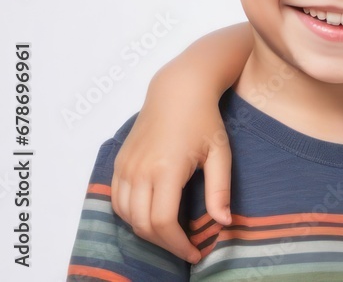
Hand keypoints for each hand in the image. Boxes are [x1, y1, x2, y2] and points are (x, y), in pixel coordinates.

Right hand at [110, 83, 232, 262]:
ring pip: (126, 216)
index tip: (195, 253)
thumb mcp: (220, 153)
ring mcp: (125, 167)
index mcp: (166, 170)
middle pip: (142, 225)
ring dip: (147, 232)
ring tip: (170, 234)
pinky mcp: (119, 163)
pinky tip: (150, 216)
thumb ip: (220, 190)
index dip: (178, 245)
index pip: (163, 223)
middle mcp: (140, 171)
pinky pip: (116, 201)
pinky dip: (130, 216)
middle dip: (164, 244)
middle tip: (185, 247)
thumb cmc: (204, 120)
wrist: (177, 91)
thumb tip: (223, 223)